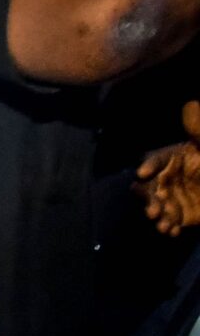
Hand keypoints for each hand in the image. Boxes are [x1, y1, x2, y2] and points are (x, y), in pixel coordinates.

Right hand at [135, 103, 199, 234]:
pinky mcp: (181, 214)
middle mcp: (168, 177)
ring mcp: (173, 197)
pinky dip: (169, 227)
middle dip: (148, 198)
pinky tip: (172, 231)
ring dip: (157, 214)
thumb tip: (192, 103)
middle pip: (150, 186)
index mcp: (174, 158)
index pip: (157, 159)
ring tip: (161, 223)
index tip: (143, 173)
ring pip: (158, 205)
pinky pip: (170, 221)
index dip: (149, 165)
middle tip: (152, 209)